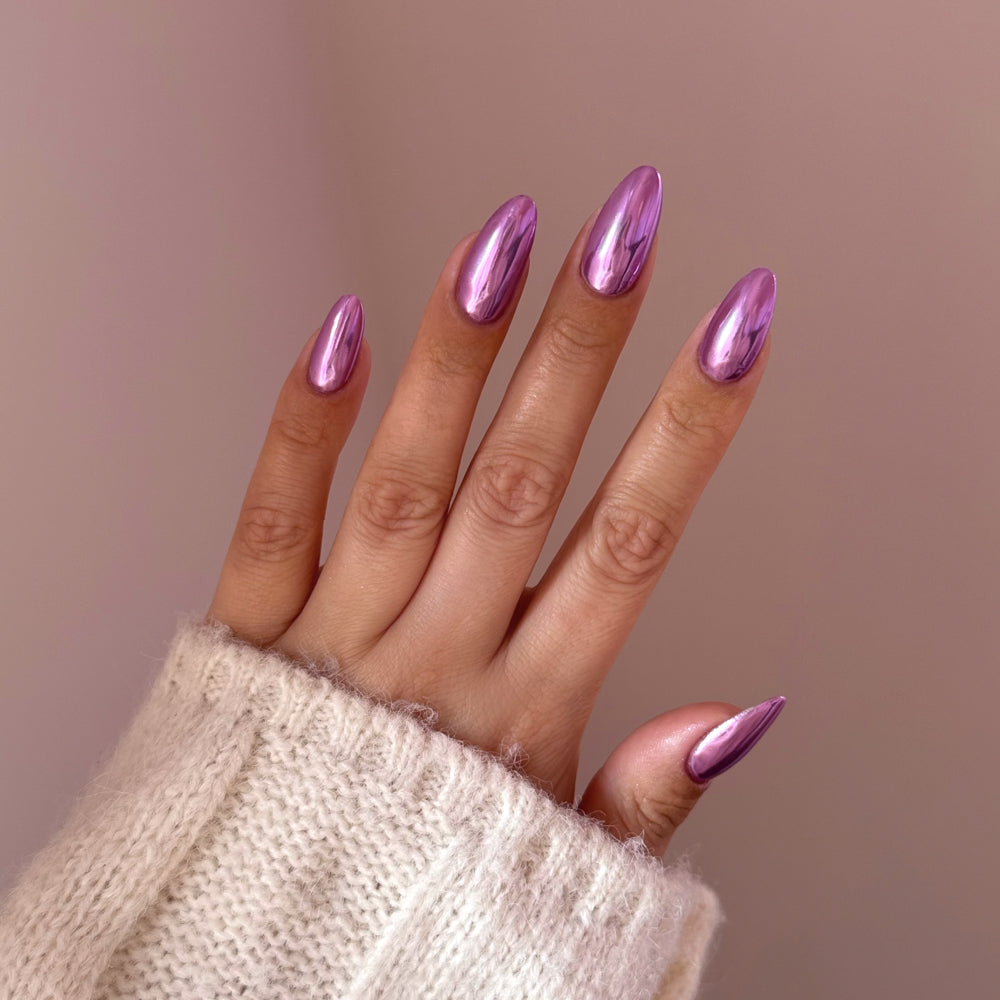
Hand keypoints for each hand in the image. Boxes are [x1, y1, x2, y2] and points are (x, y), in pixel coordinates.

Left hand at [205, 165, 781, 857]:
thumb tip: (743, 714)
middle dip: (582, 350)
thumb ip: (650, 794)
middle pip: (524, 483)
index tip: (735, 327)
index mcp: (527, 711)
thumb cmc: (424, 892)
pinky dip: (304, 426)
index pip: (631, 545)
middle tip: (625, 230)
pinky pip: (273, 519)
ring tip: (505, 239)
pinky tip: (340, 329)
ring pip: (408, 479)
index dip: (689, 432)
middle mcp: (437, 659)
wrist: (265, 954)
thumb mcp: (558, 864)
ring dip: (458, 357)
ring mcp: (336, 643)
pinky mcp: (248, 634)